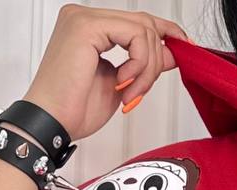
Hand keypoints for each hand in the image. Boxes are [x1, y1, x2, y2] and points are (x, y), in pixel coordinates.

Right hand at [23, 6, 191, 139]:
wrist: (52, 124)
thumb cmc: (75, 109)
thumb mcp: (123, 83)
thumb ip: (145, 64)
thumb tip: (173, 53)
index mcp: (91, 28)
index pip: (137, 22)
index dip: (165, 33)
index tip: (184, 48)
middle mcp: (85, 17)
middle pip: (145, 25)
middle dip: (154, 62)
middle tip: (141, 90)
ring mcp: (84, 18)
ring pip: (144, 30)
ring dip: (147, 69)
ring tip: (130, 93)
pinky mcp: (86, 26)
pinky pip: (135, 36)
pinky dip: (138, 65)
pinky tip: (123, 83)